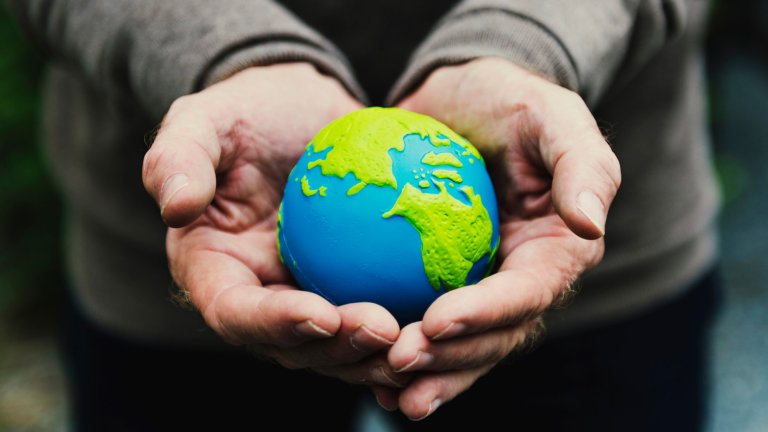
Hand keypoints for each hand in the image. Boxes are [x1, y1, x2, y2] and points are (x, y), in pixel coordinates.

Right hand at [142, 63, 407, 387]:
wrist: (300, 112)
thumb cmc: (246, 112)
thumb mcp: (202, 120)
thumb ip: (177, 158)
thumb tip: (174, 206)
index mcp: (214, 271)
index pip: (235, 313)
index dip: (274, 324)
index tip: (322, 314)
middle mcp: (259, 296)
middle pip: (293, 345)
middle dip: (339, 350)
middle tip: (388, 332)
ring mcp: (305, 296)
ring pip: (340, 346)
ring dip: (378, 354)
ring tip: (423, 341)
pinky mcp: (348, 286)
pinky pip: (376, 316)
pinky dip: (407, 329)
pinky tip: (446, 324)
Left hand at [374, 58, 621, 418]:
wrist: (459, 102)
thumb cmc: (507, 101)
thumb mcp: (550, 114)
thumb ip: (581, 166)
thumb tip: (589, 225)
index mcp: (557, 250)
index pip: (529, 292)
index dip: (488, 313)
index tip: (438, 320)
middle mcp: (523, 280)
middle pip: (495, 335)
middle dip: (452, 358)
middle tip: (400, 361)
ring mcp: (482, 288)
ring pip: (462, 347)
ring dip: (428, 373)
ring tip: (384, 387)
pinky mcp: (441, 286)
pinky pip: (426, 328)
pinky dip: (403, 354)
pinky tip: (366, 373)